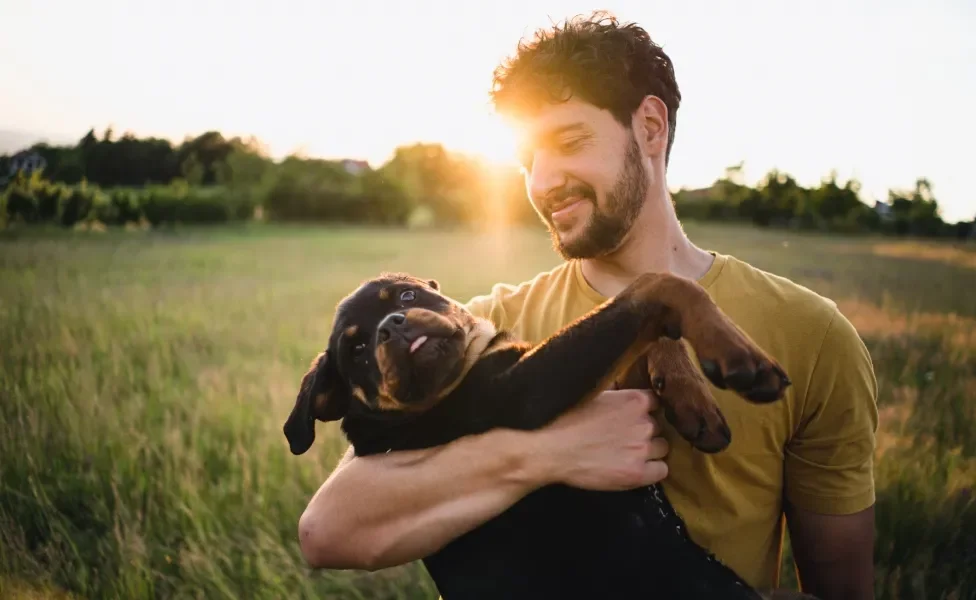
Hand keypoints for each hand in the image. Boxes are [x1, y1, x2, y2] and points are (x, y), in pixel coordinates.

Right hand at [532, 389, 668, 490]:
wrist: (551, 449)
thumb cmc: (566, 420)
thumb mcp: (594, 396)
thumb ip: (617, 397)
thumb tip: (625, 399)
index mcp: (634, 401)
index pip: (656, 402)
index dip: (645, 411)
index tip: (634, 418)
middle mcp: (643, 423)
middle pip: (659, 426)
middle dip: (645, 431)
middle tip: (625, 438)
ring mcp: (642, 449)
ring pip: (662, 447)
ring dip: (650, 450)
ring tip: (629, 453)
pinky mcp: (637, 473)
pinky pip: (662, 470)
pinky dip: (652, 470)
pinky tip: (636, 468)